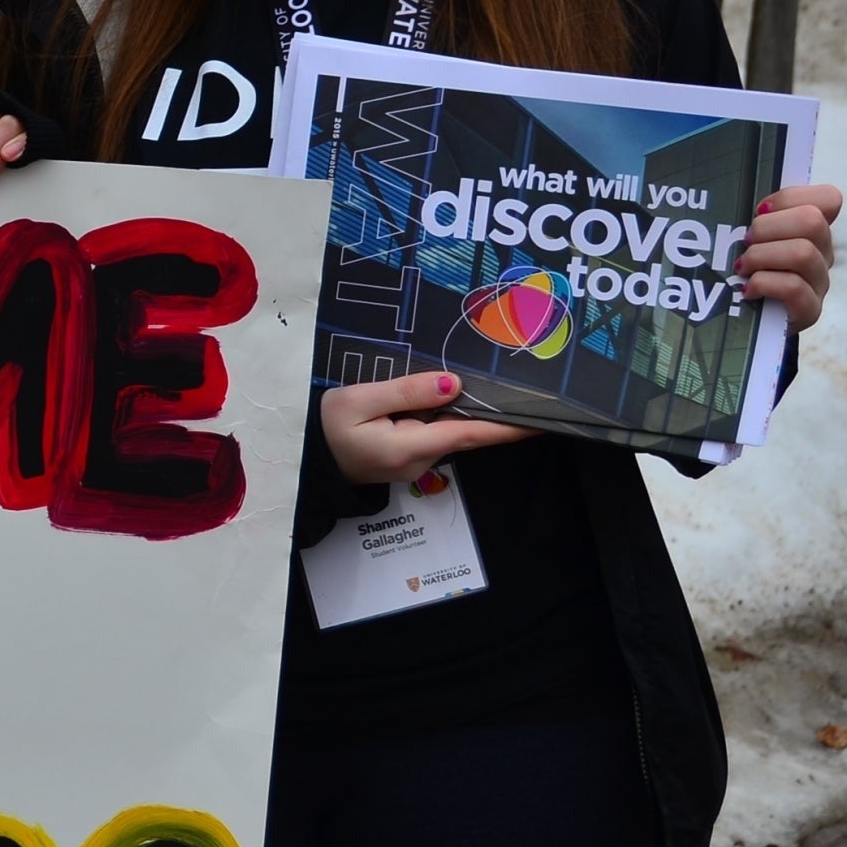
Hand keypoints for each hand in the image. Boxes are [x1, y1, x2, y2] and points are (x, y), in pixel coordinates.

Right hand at [321, 371, 537, 484]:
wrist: (302, 463)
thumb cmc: (322, 429)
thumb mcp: (356, 401)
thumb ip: (405, 391)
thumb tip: (452, 383)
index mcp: (410, 447)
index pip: (471, 434)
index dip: (509, 427)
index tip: (544, 420)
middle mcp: (421, 460)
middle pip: (465, 431)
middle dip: (495, 413)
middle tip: (526, 390)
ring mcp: (415, 463)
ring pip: (449, 431)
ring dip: (469, 412)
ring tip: (493, 387)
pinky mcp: (407, 457)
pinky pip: (434, 433)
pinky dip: (447, 415)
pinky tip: (450, 397)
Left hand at [736, 182, 840, 332]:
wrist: (752, 320)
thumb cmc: (749, 271)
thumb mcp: (753, 239)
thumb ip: (757, 218)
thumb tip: (745, 204)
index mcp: (812, 229)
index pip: (829, 198)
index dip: (791, 197)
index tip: (760, 209)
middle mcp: (823, 252)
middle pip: (812, 221)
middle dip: (767, 227)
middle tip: (745, 242)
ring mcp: (819, 282)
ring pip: (803, 253)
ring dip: (761, 256)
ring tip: (742, 267)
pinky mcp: (810, 309)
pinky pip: (794, 287)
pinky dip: (763, 284)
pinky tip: (748, 290)